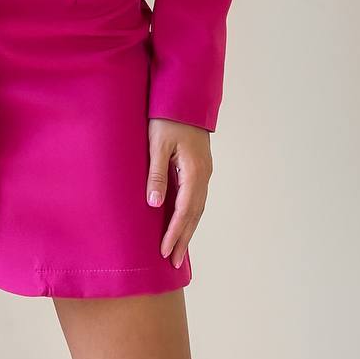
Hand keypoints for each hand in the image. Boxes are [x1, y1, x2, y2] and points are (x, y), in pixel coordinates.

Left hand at [146, 117, 212, 268]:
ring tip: (178, 250)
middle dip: (183, 238)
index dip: (175, 233)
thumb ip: (157, 174)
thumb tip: (155, 205)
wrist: (185, 96)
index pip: (185, 210)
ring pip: (197, 207)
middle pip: (194, 214)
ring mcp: (204, 171)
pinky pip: (196, 197)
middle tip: (173, 262)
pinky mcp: (200, 167)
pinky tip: (182, 222)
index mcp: (194, 171)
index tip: (165, 252)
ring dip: (187, 229)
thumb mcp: (157, 144)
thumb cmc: (167, 117)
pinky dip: (190, 215)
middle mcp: (204, 175)